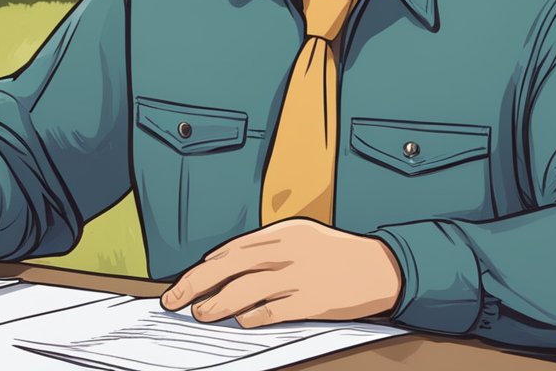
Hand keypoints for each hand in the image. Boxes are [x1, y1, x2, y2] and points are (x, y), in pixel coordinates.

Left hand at [159, 219, 402, 327]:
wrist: (382, 267)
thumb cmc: (339, 254)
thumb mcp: (303, 236)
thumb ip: (268, 246)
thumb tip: (226, 261)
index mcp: (283, 234)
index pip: (233, 249)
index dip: (206, 266)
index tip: (189, 280)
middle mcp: (286, 252)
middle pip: (228, 266)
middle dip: (195, 283)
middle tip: (173, 299)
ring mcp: (298, 277)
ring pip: (244, 290)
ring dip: (216, 304)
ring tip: (200, 314)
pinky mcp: (311, 301)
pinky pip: (272, 311)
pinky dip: (252, 317)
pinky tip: (240, 322)